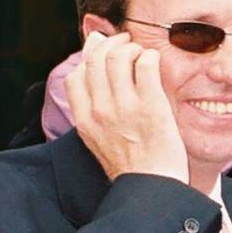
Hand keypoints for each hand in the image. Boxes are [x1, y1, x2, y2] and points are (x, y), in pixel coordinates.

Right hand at [66, 31, 187, 184]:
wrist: (152, 189)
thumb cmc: (132, 168)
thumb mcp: (99, 141)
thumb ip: (94, 111)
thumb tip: (95, 84)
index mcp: (85, 120)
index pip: (77, 74)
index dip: (90, 56)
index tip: (104, 53)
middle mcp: (100, 110)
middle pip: (96, 59)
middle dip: (111, 43)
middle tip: (126, 42)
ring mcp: (125, 107)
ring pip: (119, 57)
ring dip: (132, 48)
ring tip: (142, 54)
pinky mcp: (151, 107)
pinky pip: (146, 66)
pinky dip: (150, 56)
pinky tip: (155, 62)